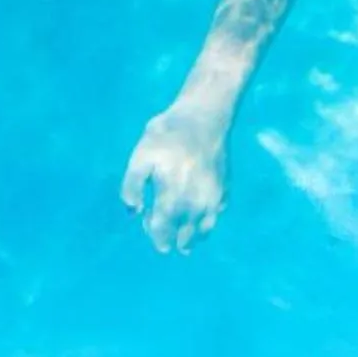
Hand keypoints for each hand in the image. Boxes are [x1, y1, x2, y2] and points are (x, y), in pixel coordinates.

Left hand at [122, 100, 228, 253]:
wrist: (204, 117)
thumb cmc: (168, 135)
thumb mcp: (140, 156)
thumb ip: (133, 186)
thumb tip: (133, 212)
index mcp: (173, 199)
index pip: (162, 234)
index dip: (152, 233)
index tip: (146, 222)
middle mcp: (195, 207)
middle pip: (183, 239)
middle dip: (170, 237)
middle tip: (162, 222)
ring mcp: (213, 201)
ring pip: (202, 233)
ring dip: (189, 236)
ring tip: (181, 234)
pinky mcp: (225, 193)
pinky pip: (214, 218)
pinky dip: (204, 222)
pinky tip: (197, 213)